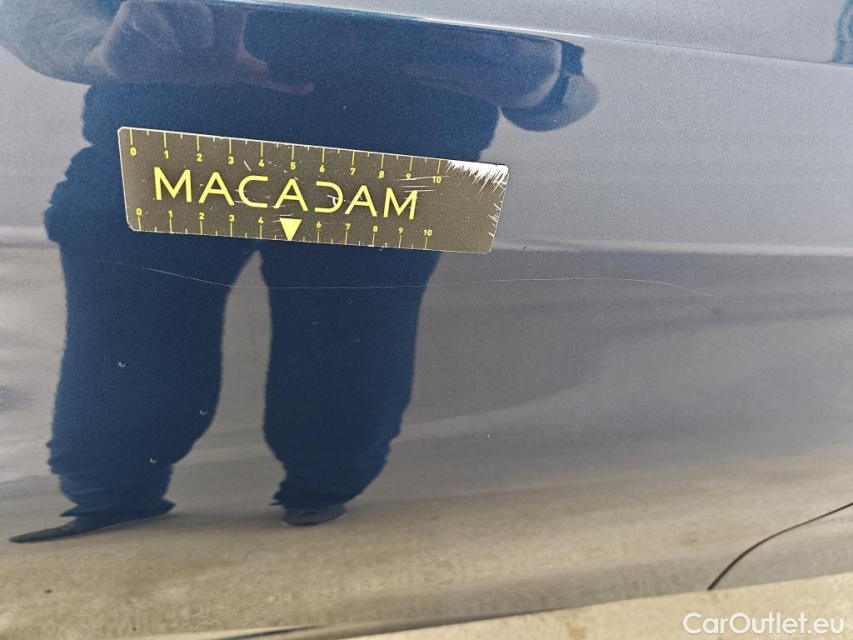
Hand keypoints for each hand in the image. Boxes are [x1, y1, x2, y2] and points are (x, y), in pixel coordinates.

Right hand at [84, 0, 311, 93]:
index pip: (239, 7)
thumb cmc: (189, 60)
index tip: (238, 44)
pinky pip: (154, 17)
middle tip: (208, 47)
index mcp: (223, 5)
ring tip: (188, 48)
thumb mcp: (234, 68)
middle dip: (220, 34)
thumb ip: (270, 75)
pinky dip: (165, 36)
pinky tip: (167, 45)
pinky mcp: (137, 6)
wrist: (140, 67)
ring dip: (194, 36)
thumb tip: (308, 85)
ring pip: (193, 11)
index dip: (240, 13)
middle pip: (225, 9)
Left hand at [403, 29, 561, 108]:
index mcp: (521, 55)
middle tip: (410, 65)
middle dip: (438, 68)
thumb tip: (472, 21)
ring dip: (435, 77)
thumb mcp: (532, 36)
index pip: (485, 46)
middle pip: (468, 72)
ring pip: (463, 83)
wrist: (554, 88)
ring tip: (410, 70)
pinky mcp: (492, 99)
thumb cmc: (539, 51)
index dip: (458, 40)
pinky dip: (445, 83)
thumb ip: (505, 31)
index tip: (432, 33)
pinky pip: (465, 90)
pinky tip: (427, 78)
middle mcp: (508, 77)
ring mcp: (499, 92)